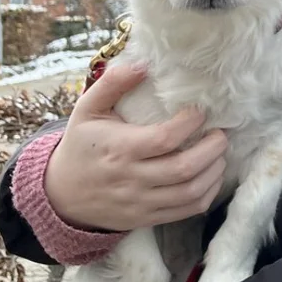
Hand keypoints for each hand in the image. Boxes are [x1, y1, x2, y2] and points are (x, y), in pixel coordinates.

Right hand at [44, 62, 227, 231]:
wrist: (60, 195)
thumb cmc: (81, 146)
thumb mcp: (87, 110)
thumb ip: (112, 84)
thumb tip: (143, 63)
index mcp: (119, 149)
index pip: (165, 139)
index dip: (190, 123)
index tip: (200, 111)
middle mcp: (132, 178)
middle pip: (184, 168)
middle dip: (213, 149)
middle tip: (221, 133)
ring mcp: (140, 202)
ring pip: (190, 192)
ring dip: (214, 171)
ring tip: (220, 153)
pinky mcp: (147, 218)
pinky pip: (186, 210)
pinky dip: (207, 193)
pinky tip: (211, 176)